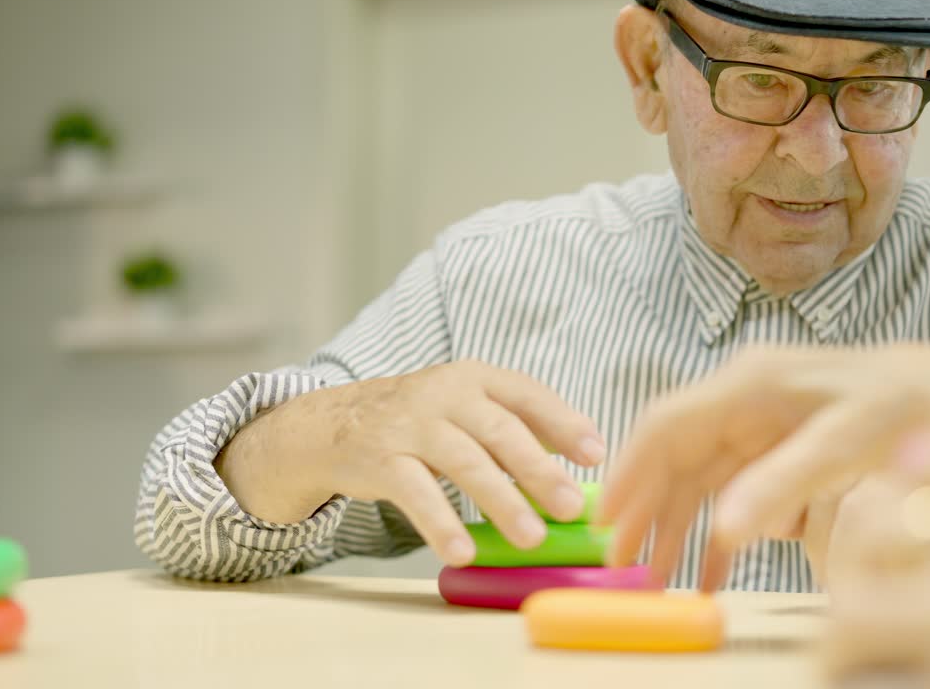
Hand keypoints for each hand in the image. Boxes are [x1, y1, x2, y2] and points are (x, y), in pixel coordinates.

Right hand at [223, 360, 605, 565]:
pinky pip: (415, 493)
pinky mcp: (380, 458)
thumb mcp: (467, 408)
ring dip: (501, 501)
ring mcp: (411, 424)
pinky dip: (441, 523)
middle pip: (501, 430)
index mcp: (476, 378)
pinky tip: (462, 551)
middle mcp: (445, 393)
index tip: (595, 456)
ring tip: (532, 537)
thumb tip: (580, 469)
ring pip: (464, 462)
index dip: (564, 423)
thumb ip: (517, 429)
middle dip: (539, 470)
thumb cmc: (422, 421)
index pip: (528, 395)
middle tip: (571, 507)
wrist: (333, 423)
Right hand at [599, 344, 929, 586]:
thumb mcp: (854, 441)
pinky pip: (736, 490)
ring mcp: (766, 421)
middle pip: (676, 456)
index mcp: (753, 383)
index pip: (667, 425)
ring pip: (701, 478)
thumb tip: (726, 529)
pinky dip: (721, 531)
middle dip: (647, 512)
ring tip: (659, 581)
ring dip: (678, 528)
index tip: (605, 523)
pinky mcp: (786, 446)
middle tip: (624, 569)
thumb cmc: (917, 406)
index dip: (630, 475)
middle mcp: (749, 396)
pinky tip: (713, 574)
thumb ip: (786, 479)